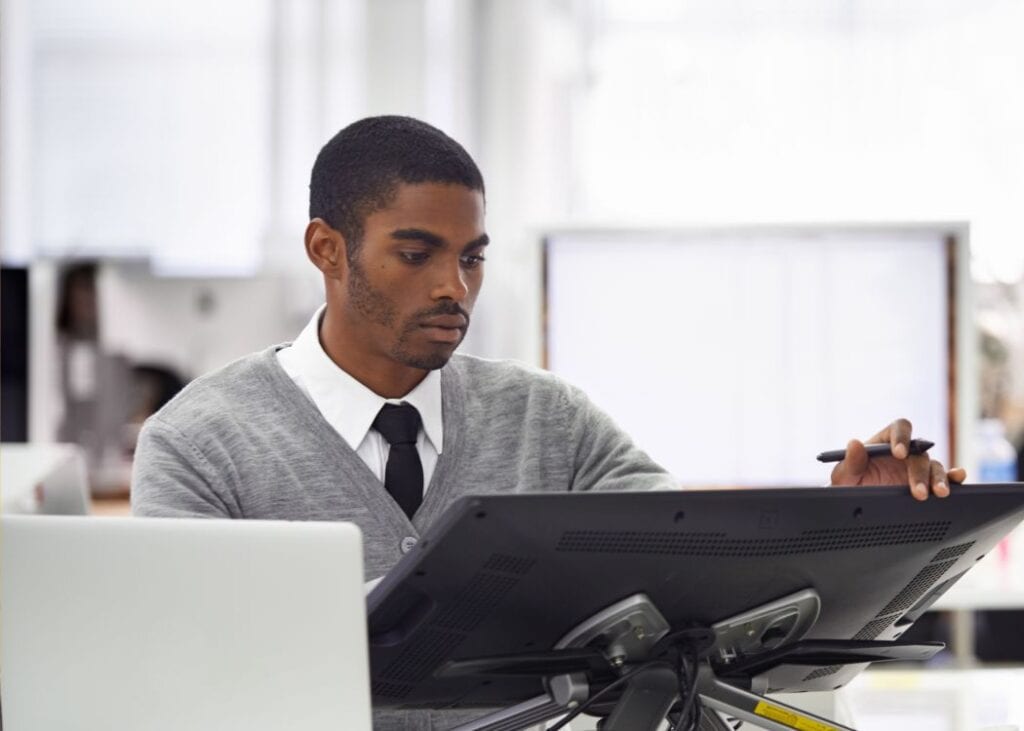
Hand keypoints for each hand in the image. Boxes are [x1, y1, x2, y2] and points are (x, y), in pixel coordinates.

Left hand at [830, 418, 966, 499]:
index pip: (899, 428)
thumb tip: (854, 443)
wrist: (857, 502)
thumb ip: (849, 461)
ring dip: (938, 479)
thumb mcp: (844, 475)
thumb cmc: (850, 483)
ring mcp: (917, 468)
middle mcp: (906, 452)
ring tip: (939, 493)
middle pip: (919, 453)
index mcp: (886, 440)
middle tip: (918, 492)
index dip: (902, 438)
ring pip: (935, 466)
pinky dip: (954, 478)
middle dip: (919, 473)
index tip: (898, 453)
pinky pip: (945, 477)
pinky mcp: (927, 482)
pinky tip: (957, 481)